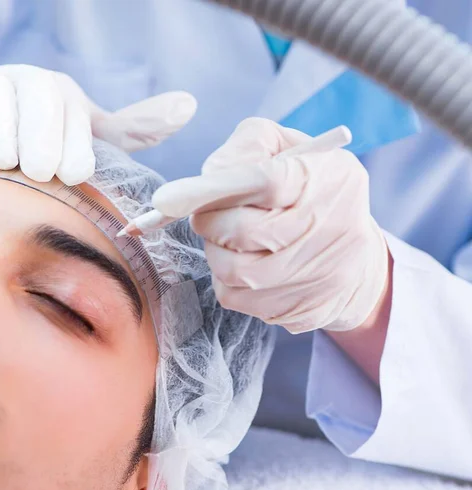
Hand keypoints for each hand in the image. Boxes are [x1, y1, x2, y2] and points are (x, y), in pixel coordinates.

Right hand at [0, 64, 196, 184]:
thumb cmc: (44, 139)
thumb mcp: (89, 130)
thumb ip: (135, 125)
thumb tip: (190, 105)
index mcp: (57, 90)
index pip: (71, 112)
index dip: (74, 148)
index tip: (73, 176)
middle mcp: (19, 82)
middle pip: (35, 103)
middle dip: (40, 145)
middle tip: (40, 173)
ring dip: (4, 147)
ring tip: (8, 165)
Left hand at [153, 118, 388, 333]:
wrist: (356, 262)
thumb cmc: (312, 193)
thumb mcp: (291, 149)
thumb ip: (249, 146)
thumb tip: (209, 174)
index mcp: (324, 178)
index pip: (264, 180)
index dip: (213, 188)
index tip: (166, 198)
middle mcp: (326, 229)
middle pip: (240, 231)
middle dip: (210, 220)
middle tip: (210, 213)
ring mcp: (313, 276)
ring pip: (231, 269)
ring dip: (217, 250)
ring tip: (232, 238)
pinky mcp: (296, 310)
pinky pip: (234, 295)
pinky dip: (228, 278)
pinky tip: (247, 262)